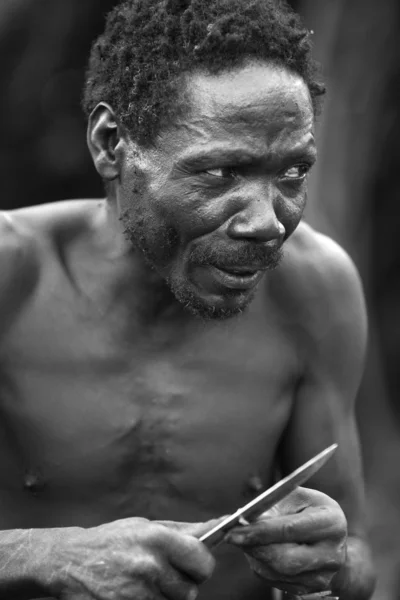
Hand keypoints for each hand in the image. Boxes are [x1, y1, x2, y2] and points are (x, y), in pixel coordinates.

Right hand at [41, 516, 221, 599]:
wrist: (69, 561)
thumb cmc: (111, 540)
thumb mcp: (145, 526)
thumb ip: (182, 531)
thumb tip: (218, 526)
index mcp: (157, 539)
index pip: (202, 561)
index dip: (202, 564)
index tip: (195, 563)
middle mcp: (150, 566)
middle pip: (192, 590)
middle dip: (184, 583)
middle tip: (167, 573)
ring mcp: (138, 593)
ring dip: (167, 597)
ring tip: (147, 582)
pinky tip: (137, 592)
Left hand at [224, 487, 346, 595]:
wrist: (331, 540)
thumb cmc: (310, 512)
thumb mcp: (296, 497)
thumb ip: (271, 504)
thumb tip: (242, 516)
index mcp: (332, 523)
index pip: (290, 529)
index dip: (259, 530)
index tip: (234, 529)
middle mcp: (332, 554)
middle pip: (283, 558)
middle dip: (253, 546)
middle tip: (232, 536)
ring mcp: (322, 577)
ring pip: (276, 572)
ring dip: (254, 555)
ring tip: (247, 538)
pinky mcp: (310, 590)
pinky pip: (275, 581)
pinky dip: (261, 564)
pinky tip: (259, 550)